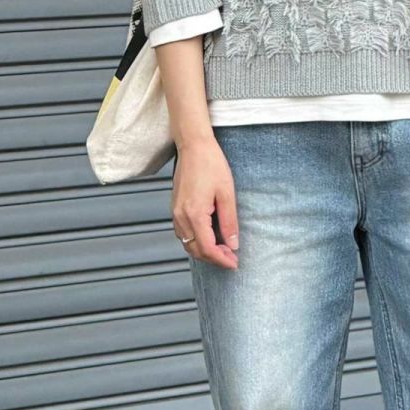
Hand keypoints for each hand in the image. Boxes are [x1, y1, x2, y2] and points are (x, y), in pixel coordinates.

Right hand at [171, 136, 238, 269]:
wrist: (193, 146)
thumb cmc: (211, 164)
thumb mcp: (227, 194)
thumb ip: (229, 222)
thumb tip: (233, 244)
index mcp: (194, 214)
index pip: (207, 248)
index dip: (222, 259)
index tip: (235, 263)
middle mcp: (181, 217)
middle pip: (196, 250)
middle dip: (214, 258)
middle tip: (232, 257)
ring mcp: (175, 213)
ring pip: (188, 244)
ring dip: (205, 251)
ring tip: (223, 248)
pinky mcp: (175, 208)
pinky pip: (184, 234)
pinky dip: (196, 241)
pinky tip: (210, 236)